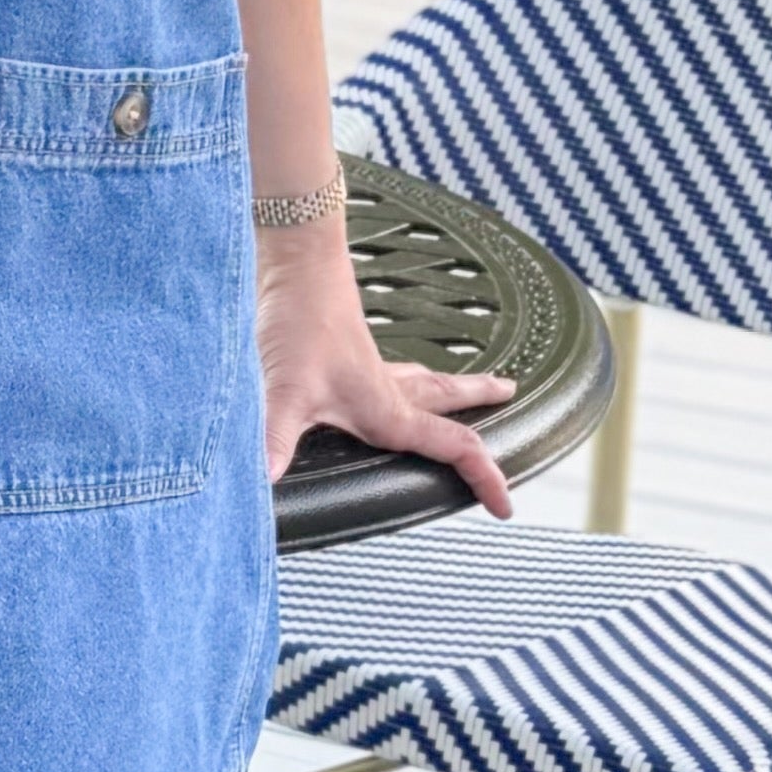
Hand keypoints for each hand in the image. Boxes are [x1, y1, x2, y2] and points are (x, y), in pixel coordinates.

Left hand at [256, 254, 513, 513]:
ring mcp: (368, 368)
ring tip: (465, 390)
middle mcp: (386, 390)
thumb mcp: (283, 392)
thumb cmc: (297, 324)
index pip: (455, 446)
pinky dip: (407, 380)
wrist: (294, 265)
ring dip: (448, 390)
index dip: (485, 478)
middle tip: (511, 395)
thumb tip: (260, 482)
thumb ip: (274, 438)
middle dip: (481, 402)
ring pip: (423, 382)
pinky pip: (392, 373)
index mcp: (387, 410)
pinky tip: (385, 380)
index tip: (505, 507)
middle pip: (449, 399)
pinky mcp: (346, 353)